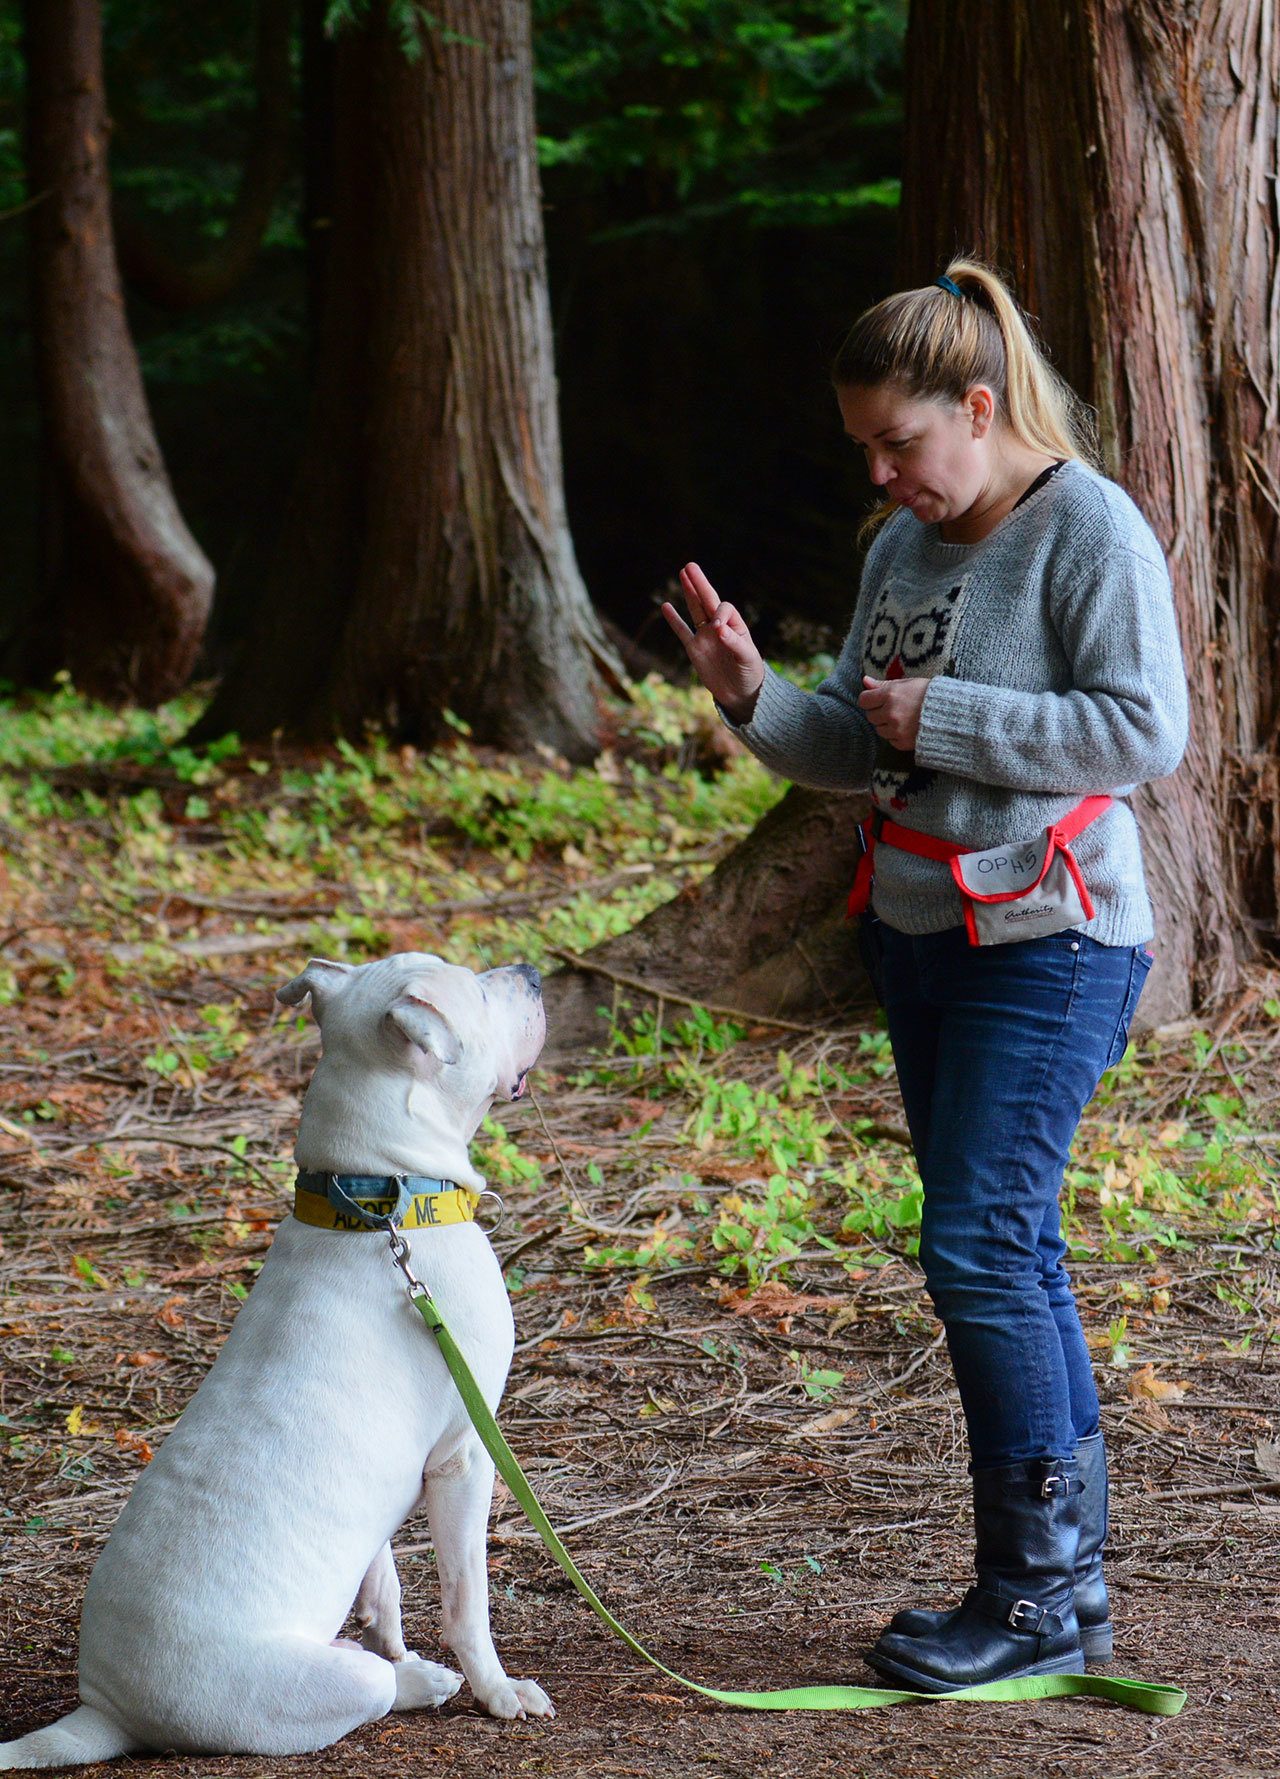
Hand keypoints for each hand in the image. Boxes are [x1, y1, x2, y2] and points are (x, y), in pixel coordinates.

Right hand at [661, 563, 765, 722]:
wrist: (740, 694)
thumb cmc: (750, 674)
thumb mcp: (747, 659)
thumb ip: (734, 643)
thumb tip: (718, 628)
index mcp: (735, 626)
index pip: (723, 610)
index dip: (719, 614)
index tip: (717, 629)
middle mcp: (719, 628)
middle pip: (708, 600)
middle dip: (700, 584)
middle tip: (690, 566)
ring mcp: (705, 637)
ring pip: (695, 610)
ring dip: (689, 593)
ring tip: (683, 573)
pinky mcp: (694, 650)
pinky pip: (682, 632)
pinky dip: (674, 620)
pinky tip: (666, 605)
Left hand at [857, 675, 928, 750]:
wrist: (952, 713)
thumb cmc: (930, 694)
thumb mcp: (907, 683)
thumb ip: (883, 684)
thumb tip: (865, 681)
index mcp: (890, 695)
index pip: (864, 700)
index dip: (870, 699)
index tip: (877, 699)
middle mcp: (890, 713)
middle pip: (870, 716)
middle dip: (879, 712)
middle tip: (894, 708)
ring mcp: (896, 729)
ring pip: (879, 730)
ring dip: (887, 725)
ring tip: (903, 718)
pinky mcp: (902, 742)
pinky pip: (890, 740)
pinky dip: (896, 735)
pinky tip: (908, 727)